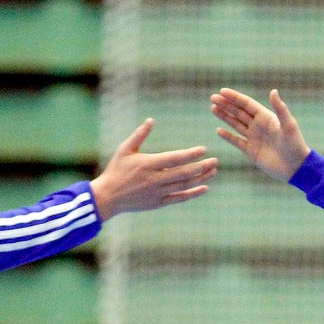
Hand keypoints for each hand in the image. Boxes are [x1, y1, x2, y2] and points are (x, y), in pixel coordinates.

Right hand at [91, 118, 217, 220]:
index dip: (190, 154)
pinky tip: (204, 188)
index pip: (174, 158)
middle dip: (201, 166)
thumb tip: (151, 120)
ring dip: (201, 178)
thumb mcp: (125, 149)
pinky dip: (193, 193)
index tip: (203, 149)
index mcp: (148, 164)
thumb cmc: (116, 170)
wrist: (108, 197)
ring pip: (184, 186)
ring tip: (213, 171)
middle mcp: (155, 179)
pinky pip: (179, 198)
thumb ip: (139, 135)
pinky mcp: (158, 203)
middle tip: (215, 160)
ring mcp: (157, 193)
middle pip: (184, 173)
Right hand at [210, 87, 310, 181]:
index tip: (222, 91)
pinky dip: (227, 136)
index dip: (234, 97)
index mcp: (266, 117)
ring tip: (213, 108)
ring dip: (225, 116)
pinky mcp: (251, 151)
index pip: (247, 104)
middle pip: (239, 112)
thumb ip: (280, 108)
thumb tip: (273, 91)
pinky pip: (236, 141)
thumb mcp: (288, 125)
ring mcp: (254, 138)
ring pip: (236, 124)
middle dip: (226, 104)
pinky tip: (218, 130)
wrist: (295, 167)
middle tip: (212, 98)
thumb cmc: (295, 144)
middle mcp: (258, 126)